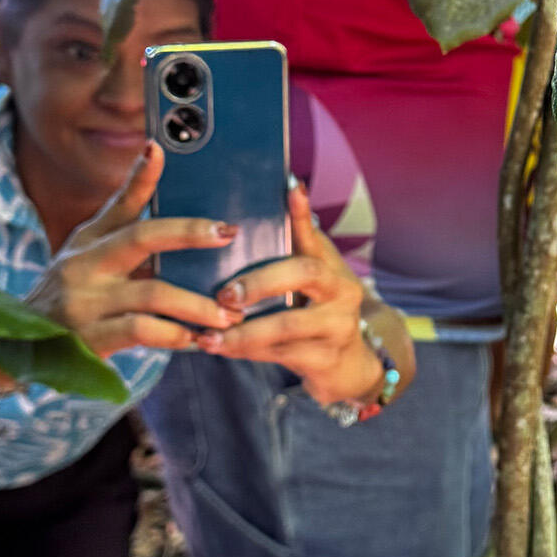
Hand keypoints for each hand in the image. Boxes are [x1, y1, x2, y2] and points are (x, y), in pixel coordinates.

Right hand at [23, 143, 243, 357]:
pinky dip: (173, 335)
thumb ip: (128, 242)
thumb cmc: (73, 300)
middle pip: (142, 236)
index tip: (158, 148)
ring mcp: (85, 299)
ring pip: (152, 292)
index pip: (119, 203)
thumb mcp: (90, 263)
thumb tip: (184, 223)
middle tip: (229, 234)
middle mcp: (84, 263)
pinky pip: (140, 330)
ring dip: (197, 305)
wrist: (21, 351)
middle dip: (189, 233)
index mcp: (90, 240)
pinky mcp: (87, 336)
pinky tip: (194, 340)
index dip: (139, 175)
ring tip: (229, 317)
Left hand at [206, 181, 410, 407]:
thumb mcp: (310, 285)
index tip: (289, 190)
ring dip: (244, 330)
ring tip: (209, 335)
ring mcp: (338, 326)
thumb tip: (273, 201)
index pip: (315, 233)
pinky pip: (281, 355)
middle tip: (225, 295)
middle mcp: (342, 291)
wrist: (347, 366)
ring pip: (288, 324)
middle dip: (260, 281)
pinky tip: (220, 348)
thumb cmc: (316, 314)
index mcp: (332, 266)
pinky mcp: (326, 359)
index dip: (302, 213)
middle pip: (304, 273)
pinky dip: (246, 352)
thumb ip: (290, 253)